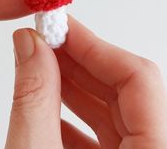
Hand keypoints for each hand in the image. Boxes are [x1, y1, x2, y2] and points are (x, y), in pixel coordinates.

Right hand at [6, 16, 166, 148]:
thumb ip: (34, 99)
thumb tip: (29, 44)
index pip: (138, 78)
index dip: (94, 46)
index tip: (60, 28)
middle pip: (126, 92)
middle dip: (79, 62)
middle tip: (45, 41)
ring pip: (114, 113)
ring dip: (73, 87)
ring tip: (40, 67)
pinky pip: (105, 138)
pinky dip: (73, 119)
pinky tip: (45, 106)